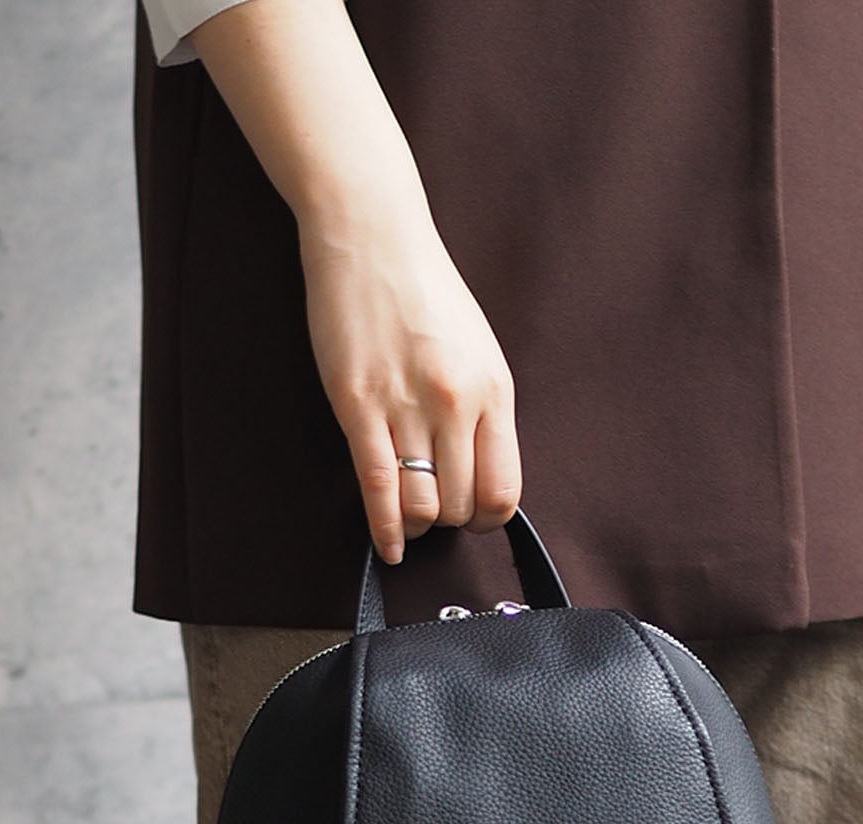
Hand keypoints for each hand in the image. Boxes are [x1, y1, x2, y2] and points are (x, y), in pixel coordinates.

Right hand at [297, 207, 522, 563]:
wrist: (373, 236)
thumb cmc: (425, 291)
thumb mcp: (479, 351)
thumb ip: (484, 410)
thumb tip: (481, 470)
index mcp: (494, 391)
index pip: (504, 488)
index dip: (487, 517)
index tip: (472, 517)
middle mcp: (457, 403)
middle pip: (460, 503)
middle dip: (447, 520)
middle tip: (433, 511)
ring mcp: (407, 405)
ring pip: (422, 504)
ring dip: (416, 524)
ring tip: (408, 518)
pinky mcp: (359, 405)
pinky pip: (378, 487)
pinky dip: (385, 529)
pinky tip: (388, 547)